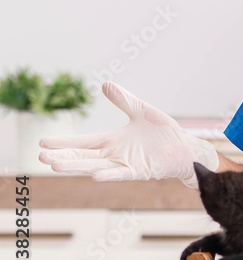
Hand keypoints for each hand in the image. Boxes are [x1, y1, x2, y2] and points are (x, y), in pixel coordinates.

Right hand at [38, 82, 219, 187]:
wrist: (185, 146)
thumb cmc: (164, 132)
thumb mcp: (142, 111)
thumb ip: (124, 100)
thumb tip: (105, 84)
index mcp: (113, 140)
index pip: (83, 141)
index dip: (64, 142)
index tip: (42, 142)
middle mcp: (115, 154)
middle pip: (83, 156)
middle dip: (63, 156)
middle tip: (40, 157)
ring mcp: (125, 163)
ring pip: (95, 166)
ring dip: (77, 166)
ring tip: (55, 165)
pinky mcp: (140, 171)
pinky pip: (121, 173)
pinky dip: (109, 174)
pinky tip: (95, 175)